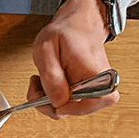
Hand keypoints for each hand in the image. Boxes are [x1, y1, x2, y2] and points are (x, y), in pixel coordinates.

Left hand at [28, 0, 118, 118]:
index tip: (45, 96)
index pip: (87, 105)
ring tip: (41, 80)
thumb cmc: (64, 34)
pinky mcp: (88, 92)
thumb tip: (58, 102)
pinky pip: (69, 104)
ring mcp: (96, 90)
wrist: (78, 26)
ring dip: (49, 100)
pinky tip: (48, 83)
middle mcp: (102, 85)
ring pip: (69, 110)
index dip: (63, 107)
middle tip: (36, 86)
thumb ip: (51, 77)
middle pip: (75, 111)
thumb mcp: (46, 49)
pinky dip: (53, 97)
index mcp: (96, 74)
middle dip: (49, 104)